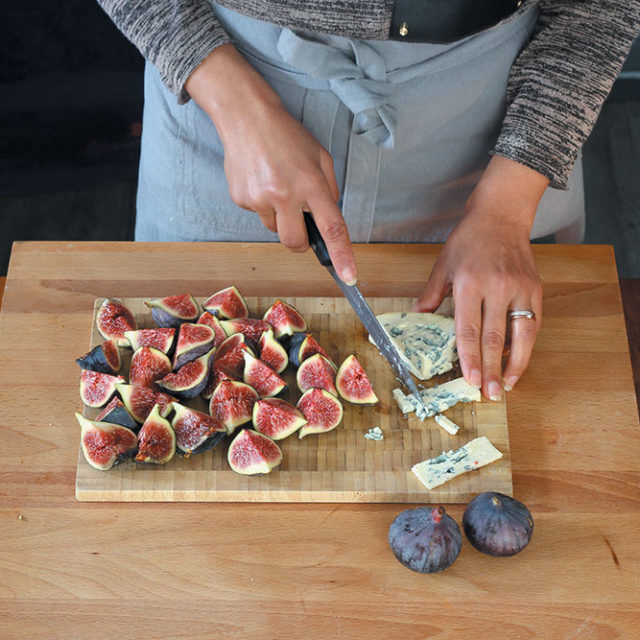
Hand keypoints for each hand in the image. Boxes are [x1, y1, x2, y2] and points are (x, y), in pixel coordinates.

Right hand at [185, 44, 356, 283]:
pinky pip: (258, 215)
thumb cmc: (287, 135)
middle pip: (296, 243)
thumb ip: (330, 189)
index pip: (331, 227)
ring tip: (276, 185)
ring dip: (280, 217)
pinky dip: (262, 204)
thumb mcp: (320, 156)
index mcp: (311, 183)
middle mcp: (284, 194)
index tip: (349, 276)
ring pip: (275, 229)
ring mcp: (259, 198)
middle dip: (301, 242)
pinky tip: (261, 180)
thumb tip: (330, 218)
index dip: (342, 255)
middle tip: (299, 221)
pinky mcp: (241, 199)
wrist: (246, 117)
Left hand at [414, 156, 548, 398]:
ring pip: (521, 334)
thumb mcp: (443, 265)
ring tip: (509, 385)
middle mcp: (497, 287)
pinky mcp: (535, 289)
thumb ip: (431, 294)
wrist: (500, 217)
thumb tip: (417, 317)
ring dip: (516, 363)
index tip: (471, 380)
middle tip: (491, 394)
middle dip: (492, 369)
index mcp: (469, 283)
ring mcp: (519, 288)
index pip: (468, 328)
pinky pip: (532, 323)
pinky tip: (517, 361)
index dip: (469, 358)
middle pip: (494, 337)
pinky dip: (525, 345)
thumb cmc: (468, 241)